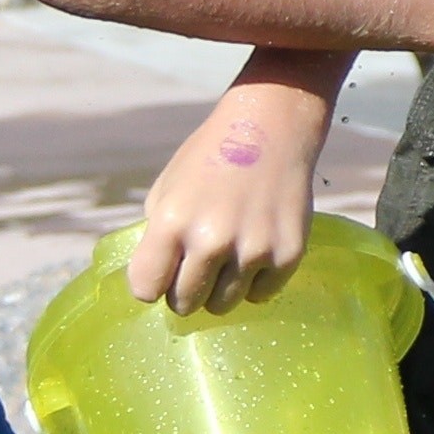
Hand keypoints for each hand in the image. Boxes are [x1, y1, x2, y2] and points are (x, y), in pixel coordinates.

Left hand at [129, 75, 336, 313]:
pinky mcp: (288, 255)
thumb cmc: (211, 157)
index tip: (163, 271)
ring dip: (220, 288)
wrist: (272, 127)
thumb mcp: (168, 187)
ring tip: (228, 256)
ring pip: (222, 306)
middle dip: (185, 289)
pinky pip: (259, 295)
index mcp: (173, 221)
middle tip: (197, 265)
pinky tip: (255, 250)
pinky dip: (255, 281)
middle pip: (184, 304)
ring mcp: (254, 250)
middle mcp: (212, 240)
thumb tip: (155, 280)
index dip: (151, 282)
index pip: (145, 289)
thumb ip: (157, 236)